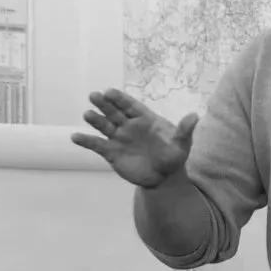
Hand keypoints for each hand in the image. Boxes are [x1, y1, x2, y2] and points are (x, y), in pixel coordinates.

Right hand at [70, 89, 197, 188]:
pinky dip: (86, 141)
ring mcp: (119, 138)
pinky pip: (97, 145)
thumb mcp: (181, 144)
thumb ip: (185, 130)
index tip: (109, 91)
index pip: (130, 105)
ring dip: (95, 120)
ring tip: (87, 114)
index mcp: (144, 119)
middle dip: (104, 104)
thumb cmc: (173, 157)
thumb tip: (195, 116)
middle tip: (94, 95)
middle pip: (114, 112)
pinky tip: (75, 137)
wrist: (163, 178)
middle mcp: (129, 125)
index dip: (119, 98)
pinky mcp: (112, 153)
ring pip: (104, 126)